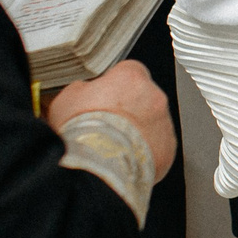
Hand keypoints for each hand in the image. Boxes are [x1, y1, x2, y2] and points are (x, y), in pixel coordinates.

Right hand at [47, 61, 176, 179]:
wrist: (99, 166)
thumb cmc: (82, 131)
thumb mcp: (68, 98)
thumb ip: (83, 89)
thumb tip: (85, 92)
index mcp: (131, 77)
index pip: (129, 71)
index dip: (115, 86)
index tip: (105, 98)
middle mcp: (154, 96)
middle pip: (144, 97)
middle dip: (129, 109)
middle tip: (108, 125)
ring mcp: (164, 123)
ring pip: (153, 122)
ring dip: (138, 131)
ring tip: (115, 147)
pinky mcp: (168, 148)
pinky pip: (158, 146)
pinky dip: (146, 152)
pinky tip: (126, 159)